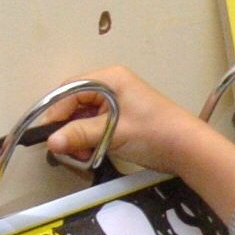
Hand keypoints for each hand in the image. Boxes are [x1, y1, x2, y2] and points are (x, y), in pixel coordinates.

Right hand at [42, 66, 212, 174]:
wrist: (189, 149)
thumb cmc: (156, 133)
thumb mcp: (114, 133)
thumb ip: (80, 135)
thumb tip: (51, 141)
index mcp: (109, 79)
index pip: (69, 90)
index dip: (54, 112)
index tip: (45, 134)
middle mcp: (110, 86)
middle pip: (73, 103)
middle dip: (67, 127)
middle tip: (65, 149)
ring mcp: (116, 102)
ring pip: (82, 117)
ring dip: (77, 136)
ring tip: (82, 154)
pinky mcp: (120, 118)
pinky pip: (94, 125)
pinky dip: (88, 139)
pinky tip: (91, 153)